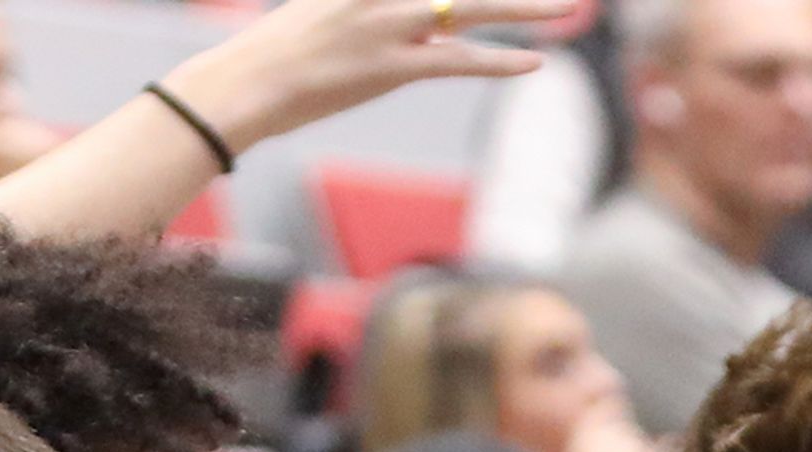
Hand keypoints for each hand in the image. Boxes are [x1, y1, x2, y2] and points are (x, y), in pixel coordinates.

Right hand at [181, 0, 554, 151]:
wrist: (244, 84)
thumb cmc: (274, 53)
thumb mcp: (321, 6)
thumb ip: (361, 1)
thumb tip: (423, 18)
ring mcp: (391, 24)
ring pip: (474, 6)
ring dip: (525, 7)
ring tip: (567, 6)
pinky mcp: (391, 66)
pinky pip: (458, 61)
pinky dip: (498, 62)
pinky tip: (534, 62)